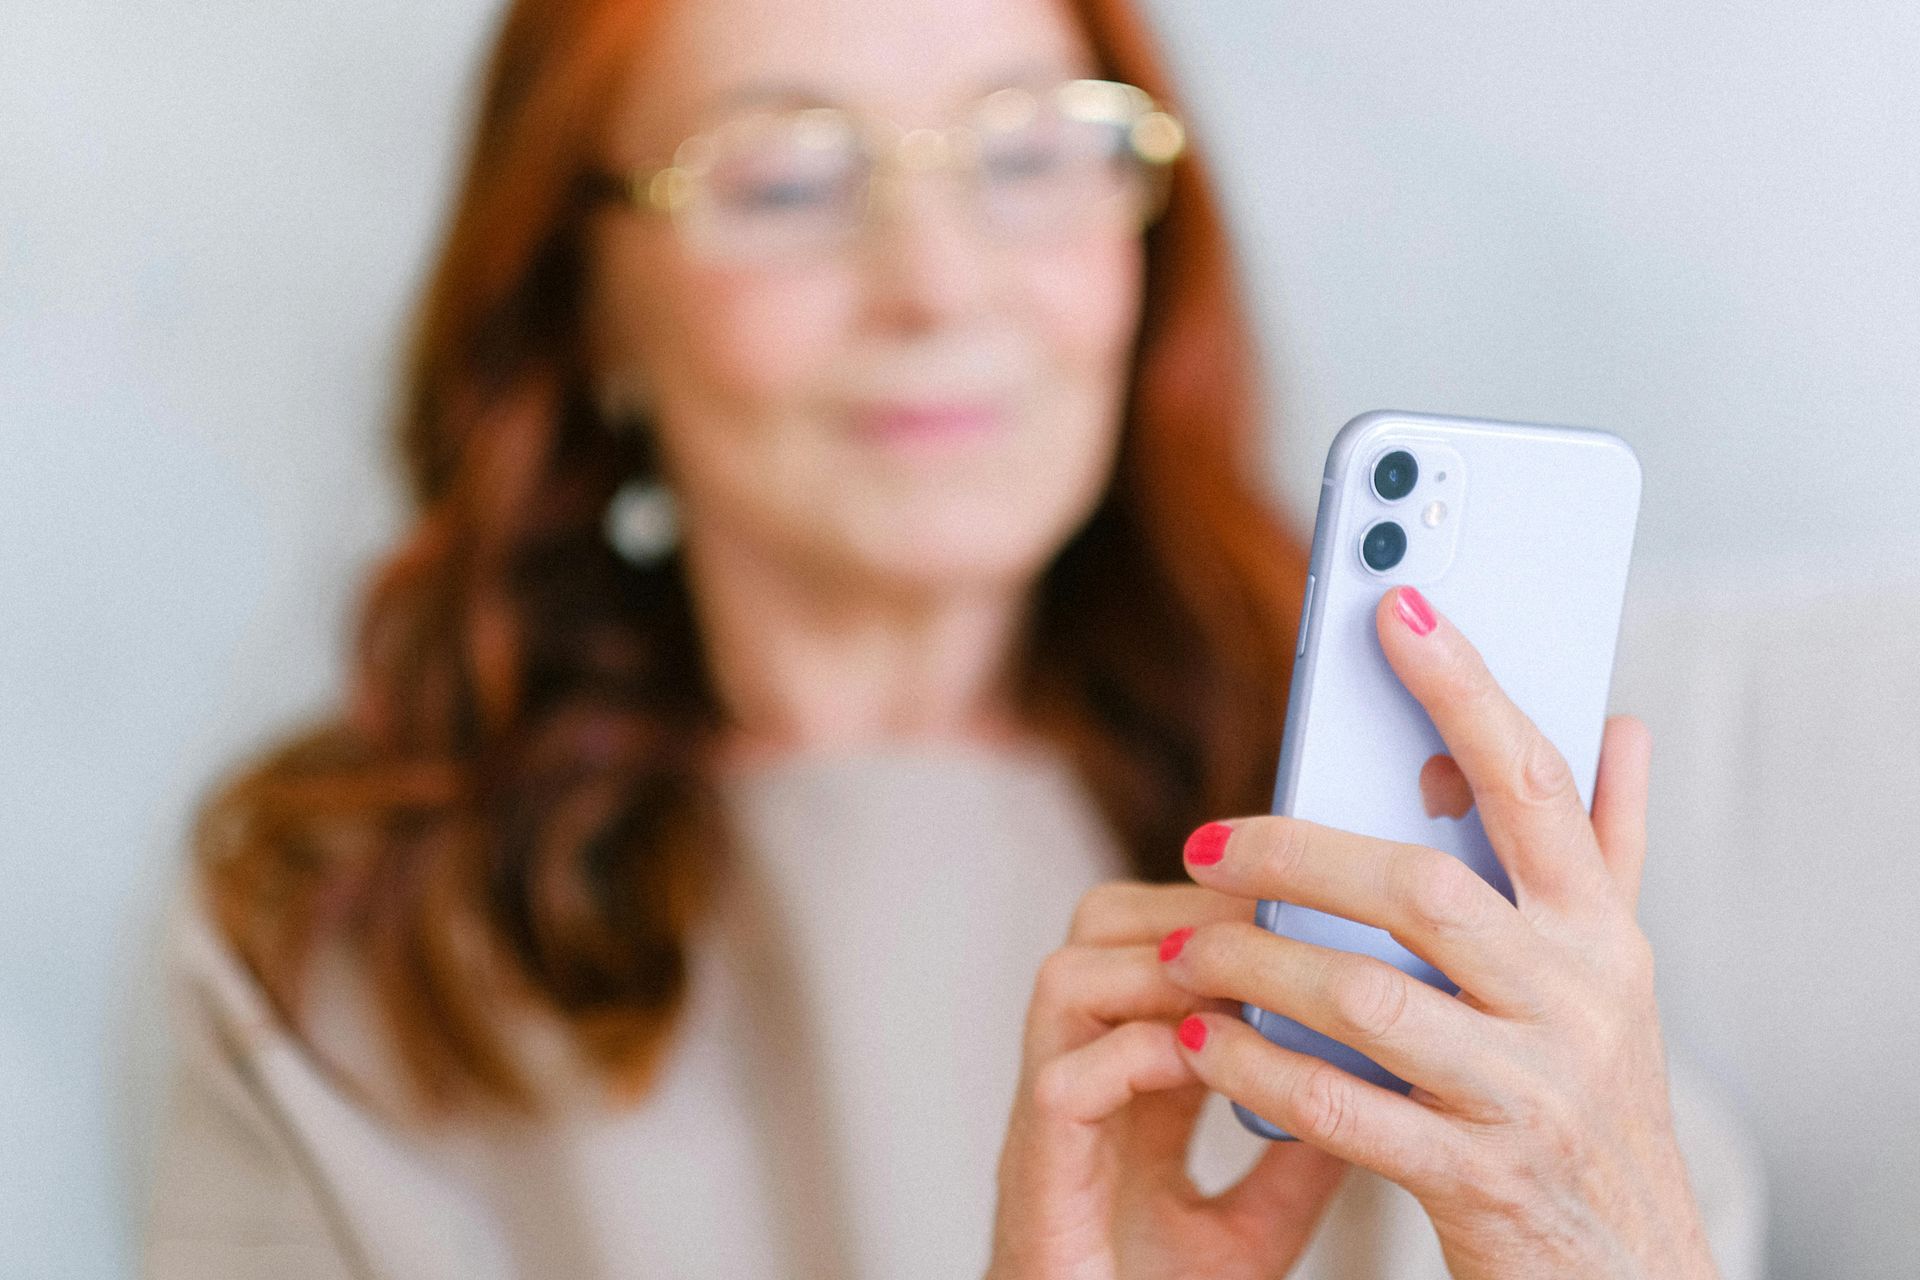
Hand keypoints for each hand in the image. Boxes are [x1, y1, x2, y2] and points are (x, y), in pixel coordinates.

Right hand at [986, 881, 1351, 1279]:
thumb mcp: (1257, 1221)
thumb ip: (1300, 1147)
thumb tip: (1379, 1078)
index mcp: (1126, 1074)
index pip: (1154, 941)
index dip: (1217, 908)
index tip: (1299, 903)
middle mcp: (1081, 1072)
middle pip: (1098, 927)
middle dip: (1185, 908)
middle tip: (1269, 924)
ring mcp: (1052, 1114)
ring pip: (1067, 979)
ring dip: (1157, 967)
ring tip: (1238, 986)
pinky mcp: (1039, 1168)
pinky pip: (1067, 1081)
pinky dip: (1136, 1057)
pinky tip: (1201, 1061)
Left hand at [1157, 585, 1717, 1279]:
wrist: (1622, 1268)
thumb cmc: (1588, 1088)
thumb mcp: (1611, 967)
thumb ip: (1605, 845)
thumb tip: (1620, 719)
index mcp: (1599, 930)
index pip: (1531, 781)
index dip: (1463, 686)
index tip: (1392, 600)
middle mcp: (1577, 1000)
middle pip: (1423, 887)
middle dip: (1298, 854)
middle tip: (1203, 841)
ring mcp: (1529, 1092)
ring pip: (1370, 998)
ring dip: (1257, 962)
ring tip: (1183, 944)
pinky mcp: (1476, 1178)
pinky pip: (1345, 1110)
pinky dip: (1262, 1069)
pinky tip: (1200, 1041)